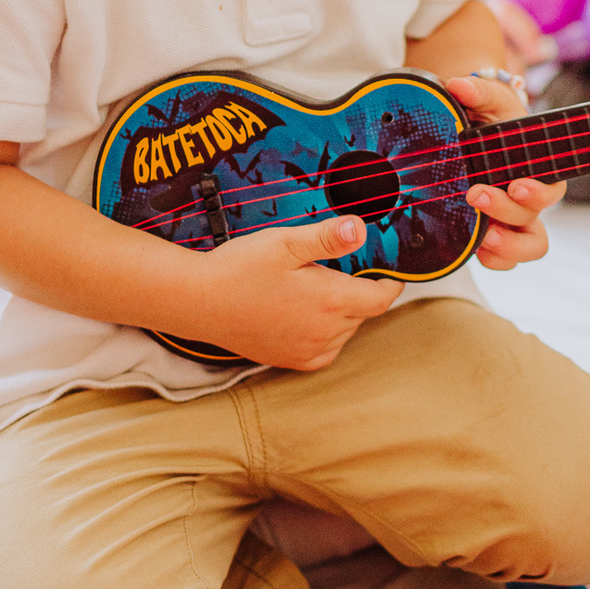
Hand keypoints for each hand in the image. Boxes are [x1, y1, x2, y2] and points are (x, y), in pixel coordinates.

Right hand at [185, 215, 402, 370]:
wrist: (199, 302)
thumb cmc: (240, 268)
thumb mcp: (285, 242)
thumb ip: (328, 237)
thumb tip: (361, 228)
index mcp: (331, 301)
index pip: (381, 299)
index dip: (389, 284)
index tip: (390, 275)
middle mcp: (325, 332)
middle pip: (363, 314)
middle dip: (361, 294)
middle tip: (344, 273)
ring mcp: (308, 350)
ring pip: (345, 333)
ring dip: (344, 315)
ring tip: (322, 292)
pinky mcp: (290, 360)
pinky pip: (325, 351)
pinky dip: (327, 335)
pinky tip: (311, 318)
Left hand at [446, 73, 565, 269]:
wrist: (472, 131)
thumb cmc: (490, 117)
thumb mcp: (488, 100)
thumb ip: (477, 91)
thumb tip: (459, 85)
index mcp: (538, 166)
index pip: (552, 187)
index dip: (538, 192)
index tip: (516, 185)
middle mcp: (530, 197)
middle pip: (533, 217)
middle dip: (505, 211)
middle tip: (476, 195)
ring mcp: (514, 219)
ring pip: (529, 246)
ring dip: (508, 246)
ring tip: (483, 239)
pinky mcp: (495, 233)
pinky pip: (504, 259)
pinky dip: (493, 260)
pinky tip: (476, 251)